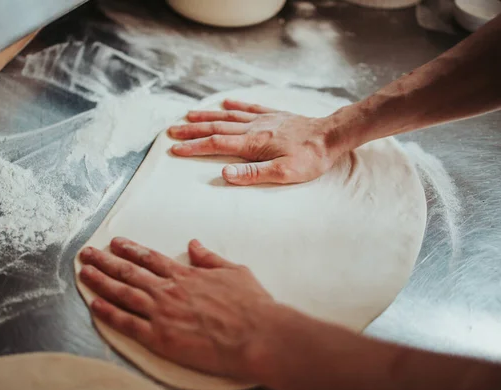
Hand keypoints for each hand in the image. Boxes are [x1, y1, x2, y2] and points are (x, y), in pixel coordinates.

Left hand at [79, 237, 274, 379]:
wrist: (257, 334)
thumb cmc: (251, 305)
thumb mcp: (234, 271)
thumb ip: (210, 258)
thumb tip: (194, 244)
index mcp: (186, 275)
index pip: (150, 258)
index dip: (130, 249)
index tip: (115, 242)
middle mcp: (169, 289)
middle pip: (129, 271)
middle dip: (105, 260)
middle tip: (87, 253)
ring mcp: (162, 313)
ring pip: (123, 293)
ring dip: (101, 281)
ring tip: (84, 272)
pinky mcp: (160, 338)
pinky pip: (127, 323)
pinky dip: (108, 313)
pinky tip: (94, 305)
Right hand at [168, 99, 343, 185]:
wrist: (331, 135)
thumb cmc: (310, 158)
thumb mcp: (284, 173)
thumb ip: (252, 174)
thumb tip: (224, 174)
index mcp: (252, 143)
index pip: (216, 145)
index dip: (194, 147)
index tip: (175, 149)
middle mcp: (253, 128)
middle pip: (215, 128)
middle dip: (192, 130)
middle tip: (171, 131)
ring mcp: (263, 119)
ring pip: (228, 116)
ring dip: (206, 116)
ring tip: (188, 115)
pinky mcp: (273, 115)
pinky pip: (249, 107)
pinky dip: (235, 104)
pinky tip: (225, 102)